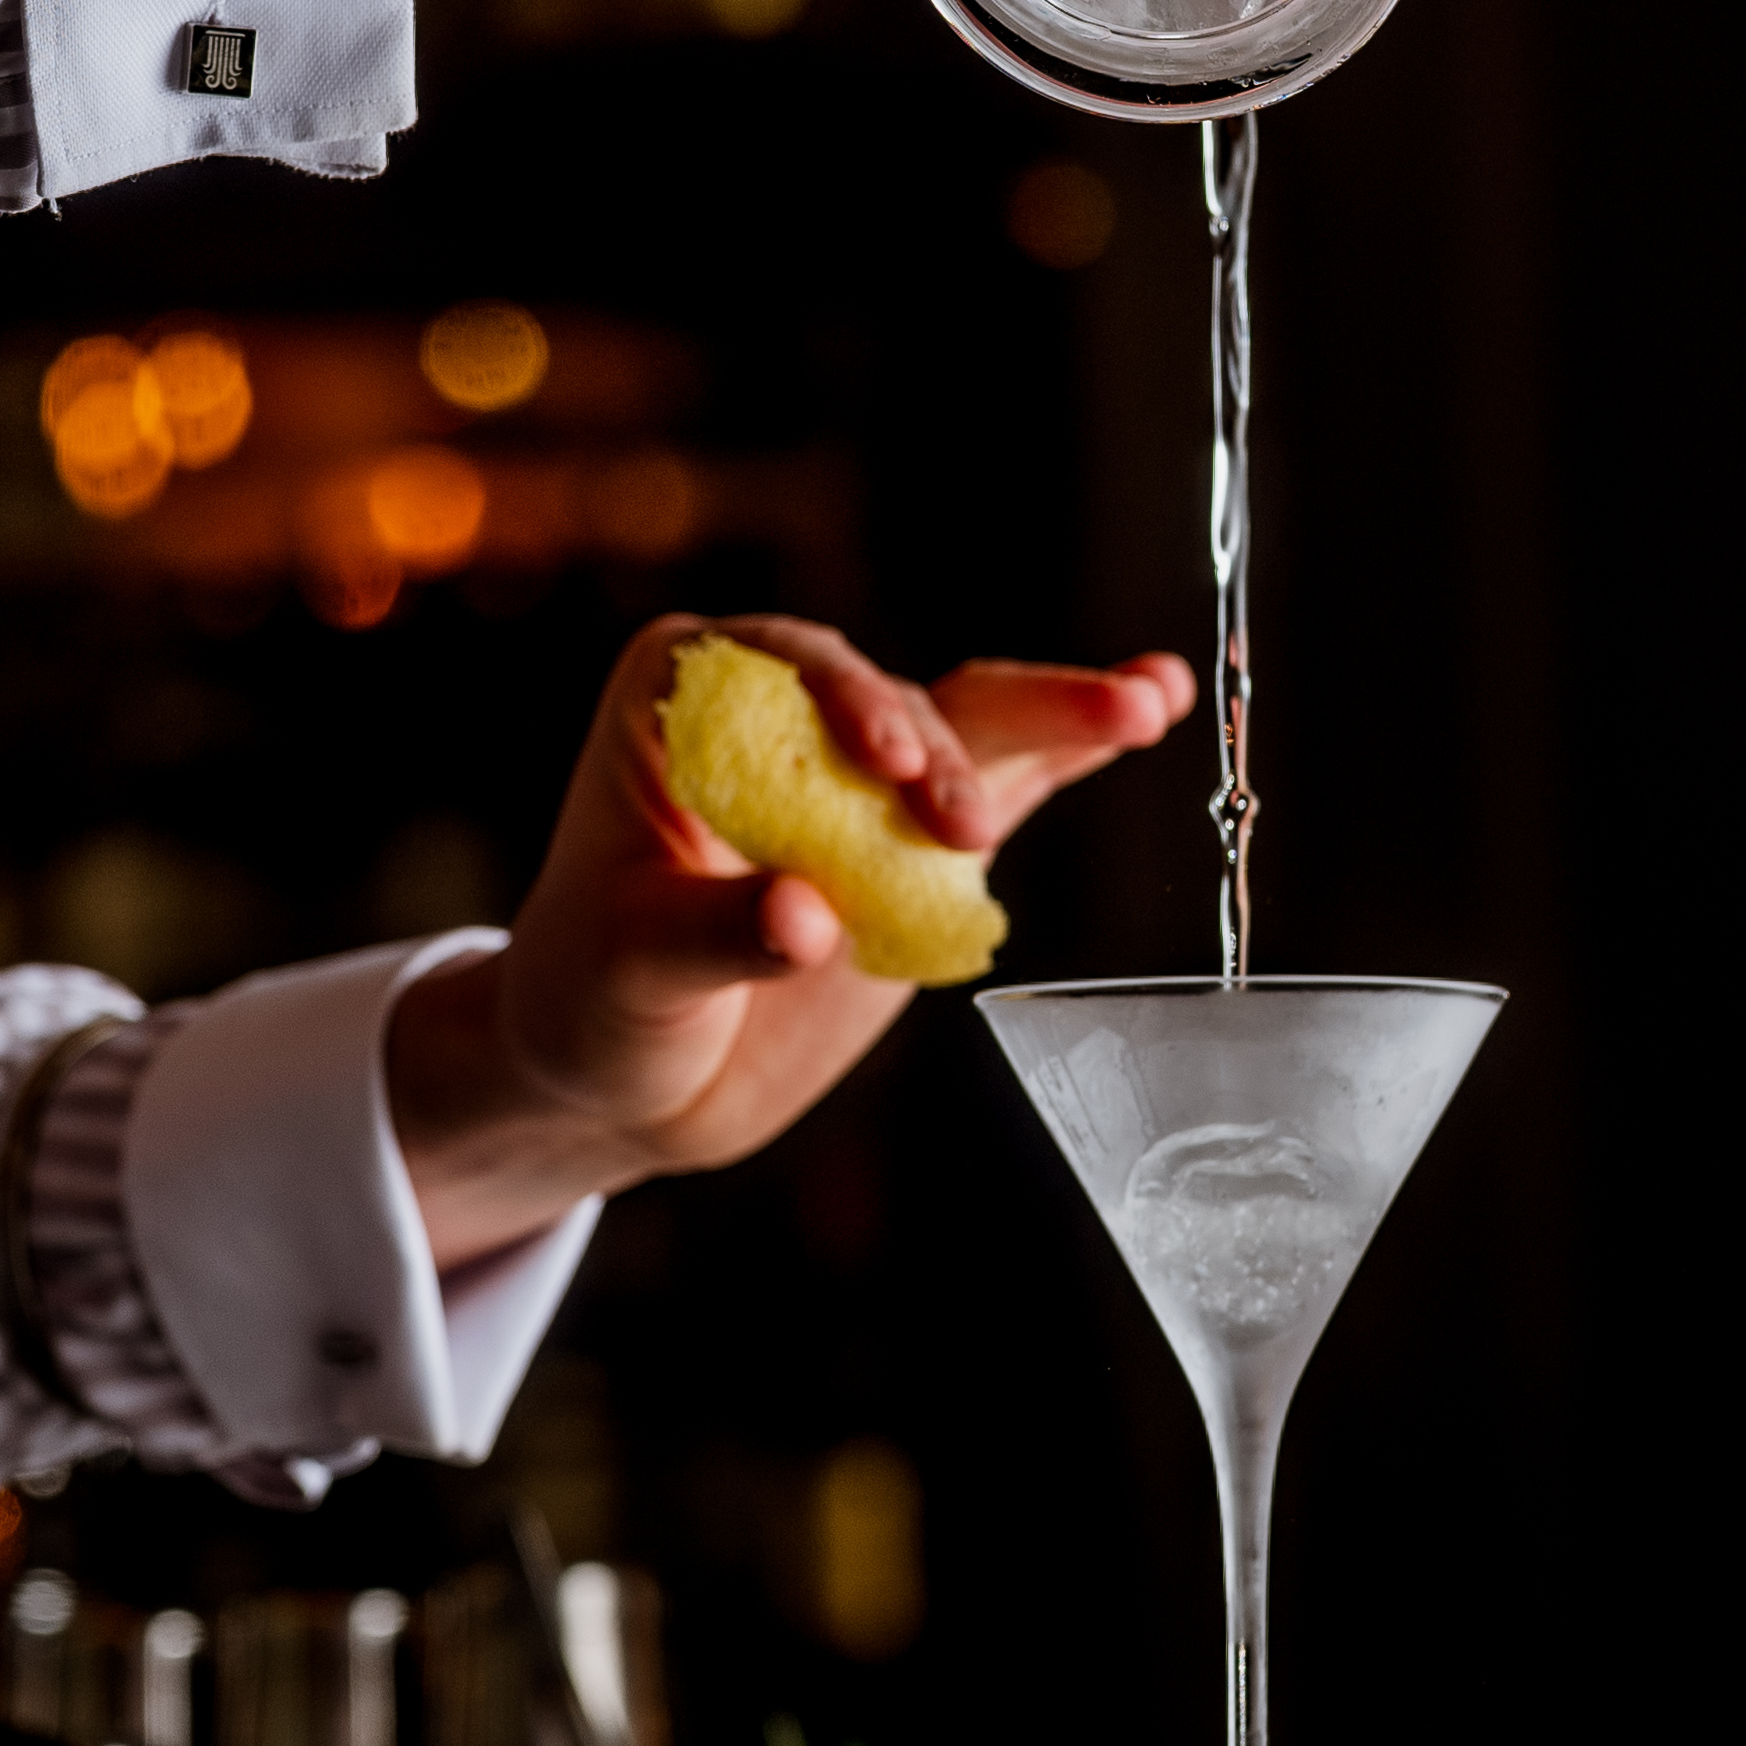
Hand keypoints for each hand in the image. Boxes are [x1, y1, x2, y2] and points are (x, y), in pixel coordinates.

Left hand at [386, 609, 1195, 1268]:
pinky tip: (1151, 701)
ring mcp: (862, 775)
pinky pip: (1011, 779)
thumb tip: (807, 919)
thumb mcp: (631, 969)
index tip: (886, 760)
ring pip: (973, 726)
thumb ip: (716, 933)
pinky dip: (1077, 742)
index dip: (843, 697)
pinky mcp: (918, 837)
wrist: (631, 1078)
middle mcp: (783, 713)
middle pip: (893, 700)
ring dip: (1059, 711)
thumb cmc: (594, 1001)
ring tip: (1141, 706)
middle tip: (954, 831)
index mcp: (685, 699)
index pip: (782, 666)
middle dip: (944, 753)